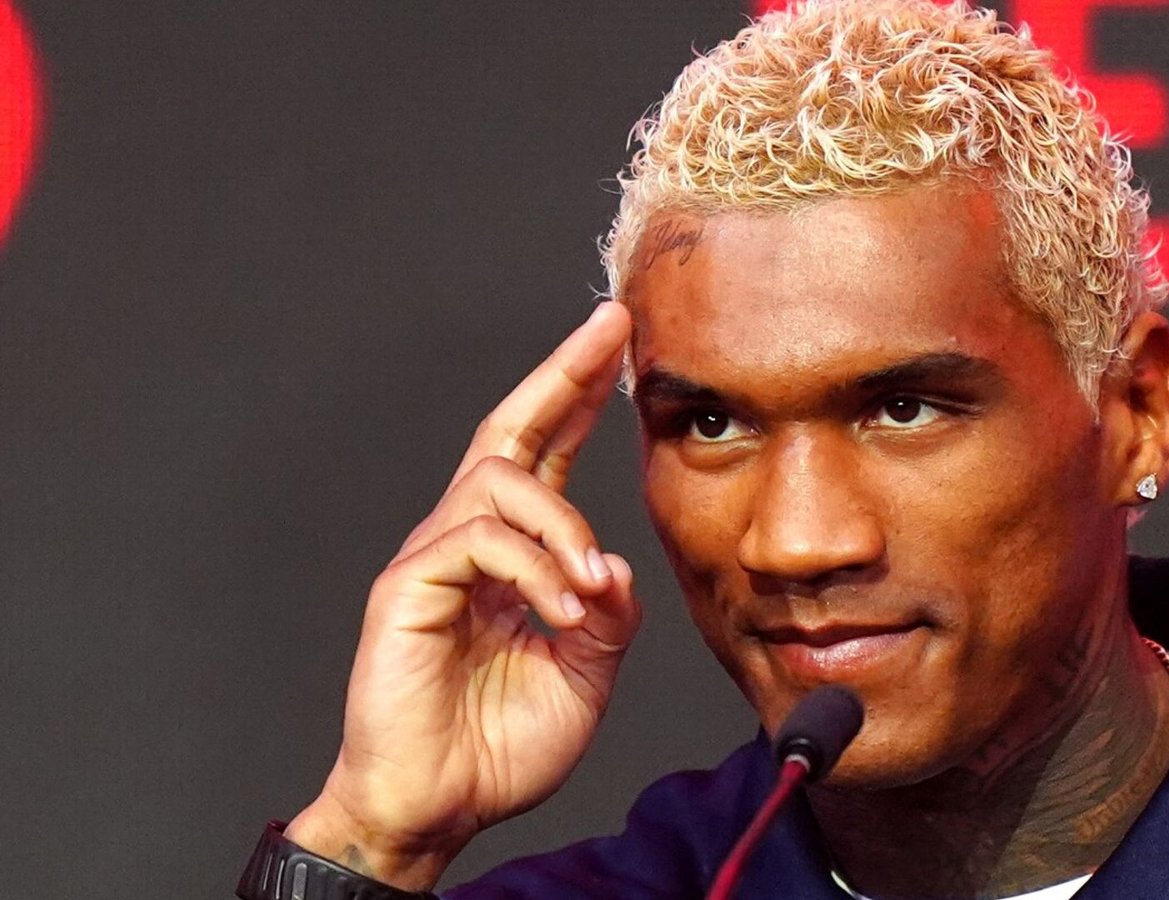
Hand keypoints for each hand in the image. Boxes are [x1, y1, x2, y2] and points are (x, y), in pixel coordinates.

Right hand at [286, 302, 640, 889]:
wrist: (438, 806)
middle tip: (609, 329)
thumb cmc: (499, 744)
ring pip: (499, 483)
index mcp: (510, 555)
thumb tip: (614, 563)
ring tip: (590, 588)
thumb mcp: (585, 673)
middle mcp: (467, 541)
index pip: (544, 456)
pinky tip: (563, 614)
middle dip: (560, 374)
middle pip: (508, 429)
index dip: (578, 399)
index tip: (616, 347)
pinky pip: (478, 542)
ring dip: (563, 527)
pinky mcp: (407, 587)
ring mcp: (432, 558)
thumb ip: (608, 614)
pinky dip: (534, 571)